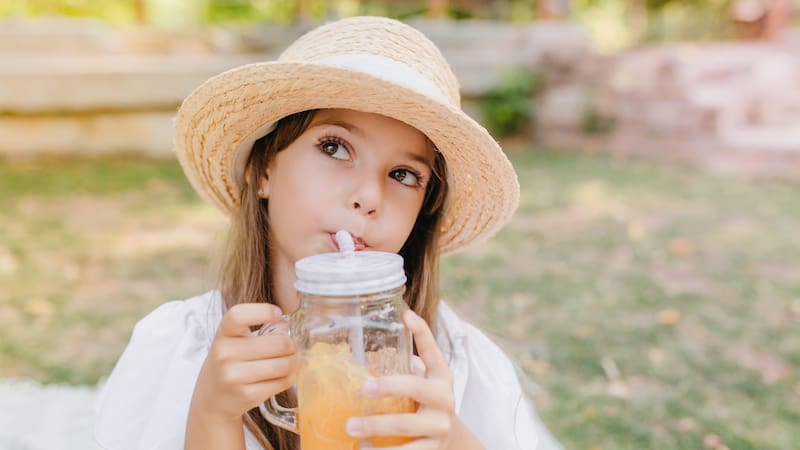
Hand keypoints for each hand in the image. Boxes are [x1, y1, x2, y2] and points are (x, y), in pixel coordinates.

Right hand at [190, 303, 296, 420]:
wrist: (212, 399)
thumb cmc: (230, 363)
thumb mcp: (235, 341)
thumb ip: (259, 330)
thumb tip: (285, 326)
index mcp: (223, 334)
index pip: (238, 315)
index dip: (262, 311)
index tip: (278, 314)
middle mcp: (225, 354)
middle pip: (278, 343)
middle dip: (290, 344)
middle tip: (289, 347)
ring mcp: (235, 376)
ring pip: (284, 364)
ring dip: (293, 362)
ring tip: (287, 361)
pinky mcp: (247, 395)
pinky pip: (283, 381)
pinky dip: (289, 377)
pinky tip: (282, 375)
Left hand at [345, 309, 465, 449]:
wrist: (449, 441)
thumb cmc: (423, 405)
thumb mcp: (418, 384)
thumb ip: (399, 371)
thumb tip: (358, 355)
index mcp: (441, 377)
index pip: (433, 351)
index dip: (422, 332)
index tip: (406, 315)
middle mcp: (445, 399)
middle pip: (416, 389)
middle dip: (389, 387)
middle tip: (362, 389)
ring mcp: (440, 426)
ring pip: (407, 426)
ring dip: (376, 426)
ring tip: (350, 427)